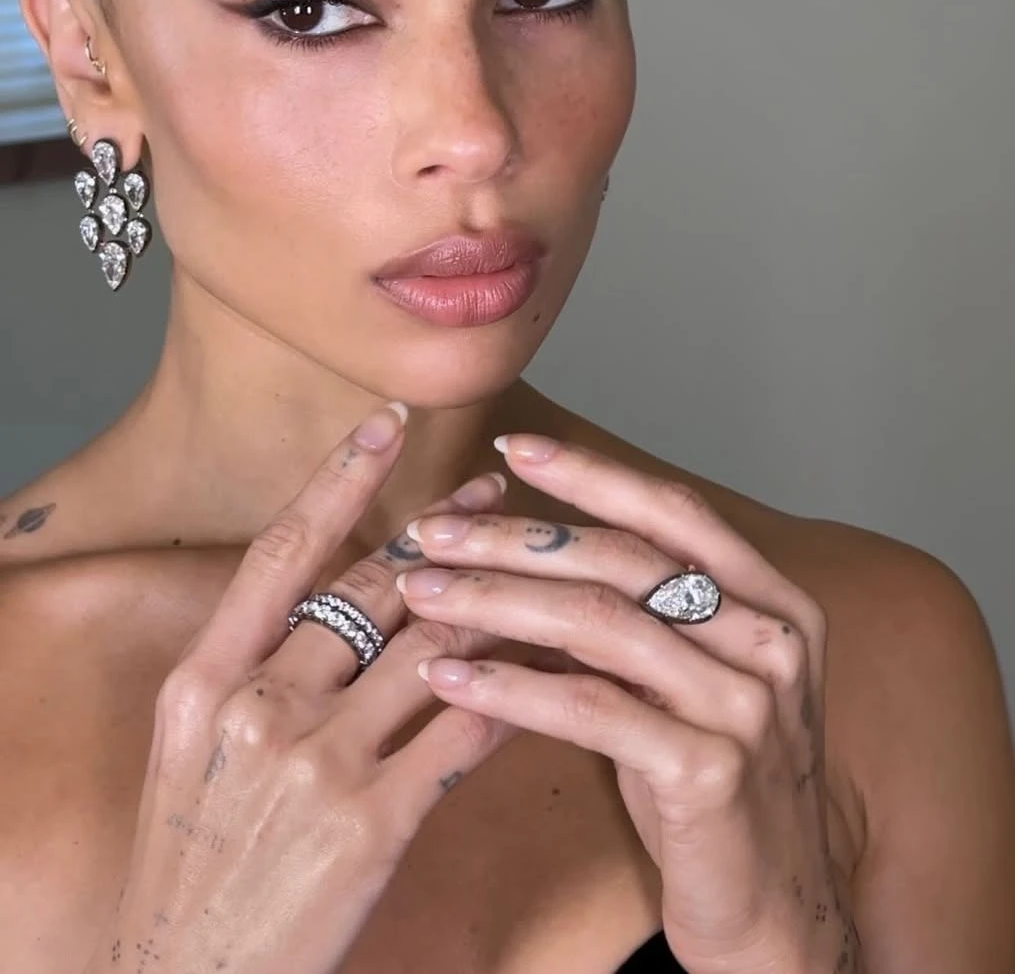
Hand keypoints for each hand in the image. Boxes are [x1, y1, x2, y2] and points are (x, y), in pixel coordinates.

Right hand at [86, 405, 516, 973]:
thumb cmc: (192, 864)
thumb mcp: (190, 749)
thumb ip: (252, 667)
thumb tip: (338, 596)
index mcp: (204, 679)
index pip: (281, 552)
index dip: (338, 479)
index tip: (386, 425)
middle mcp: (259, 706)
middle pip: (374, 590)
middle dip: (447, 534)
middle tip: (496, 495)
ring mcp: (318, 764)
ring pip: (435, 648)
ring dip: (497, 605)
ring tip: (542, 571)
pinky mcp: (374, 823)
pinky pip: (465, 730)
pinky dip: (513, 690)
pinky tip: (550, 666)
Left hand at [397, 436, 860, 973]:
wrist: (772, 913)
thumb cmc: (713, 786)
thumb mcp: (684, 683)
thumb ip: (633, 617)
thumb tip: (523, 553)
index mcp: (772, 600)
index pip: (673, 512)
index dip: (592, 474)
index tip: (513, 450)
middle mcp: (771, 639)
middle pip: (624, 560)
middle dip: (514, 539)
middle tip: (431, 531)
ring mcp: (747, 704)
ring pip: (599, 623)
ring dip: (495, 601)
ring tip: (421, 594)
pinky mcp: (710, 771)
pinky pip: (589, 708)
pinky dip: (509, 687)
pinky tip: (448, 676)